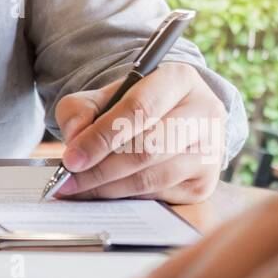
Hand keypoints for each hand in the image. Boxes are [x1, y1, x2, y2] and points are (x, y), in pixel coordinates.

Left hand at [54, 62, 226, 203]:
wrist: (170, 121)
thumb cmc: (133, 108)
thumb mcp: (103, 97)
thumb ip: (80, 110)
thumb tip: (75, 139)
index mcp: (179, 79)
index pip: (139, 110)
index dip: (101, 138)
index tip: (71, 159)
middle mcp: (204, 112)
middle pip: (148, 148)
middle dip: (100, 169)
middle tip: (68, 181)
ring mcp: (210, 149)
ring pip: (152, 177)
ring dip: (109, 188)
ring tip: (78, 190)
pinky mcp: (204, 182)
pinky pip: (159, 196)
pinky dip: (126, 198)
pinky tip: (104, 194)